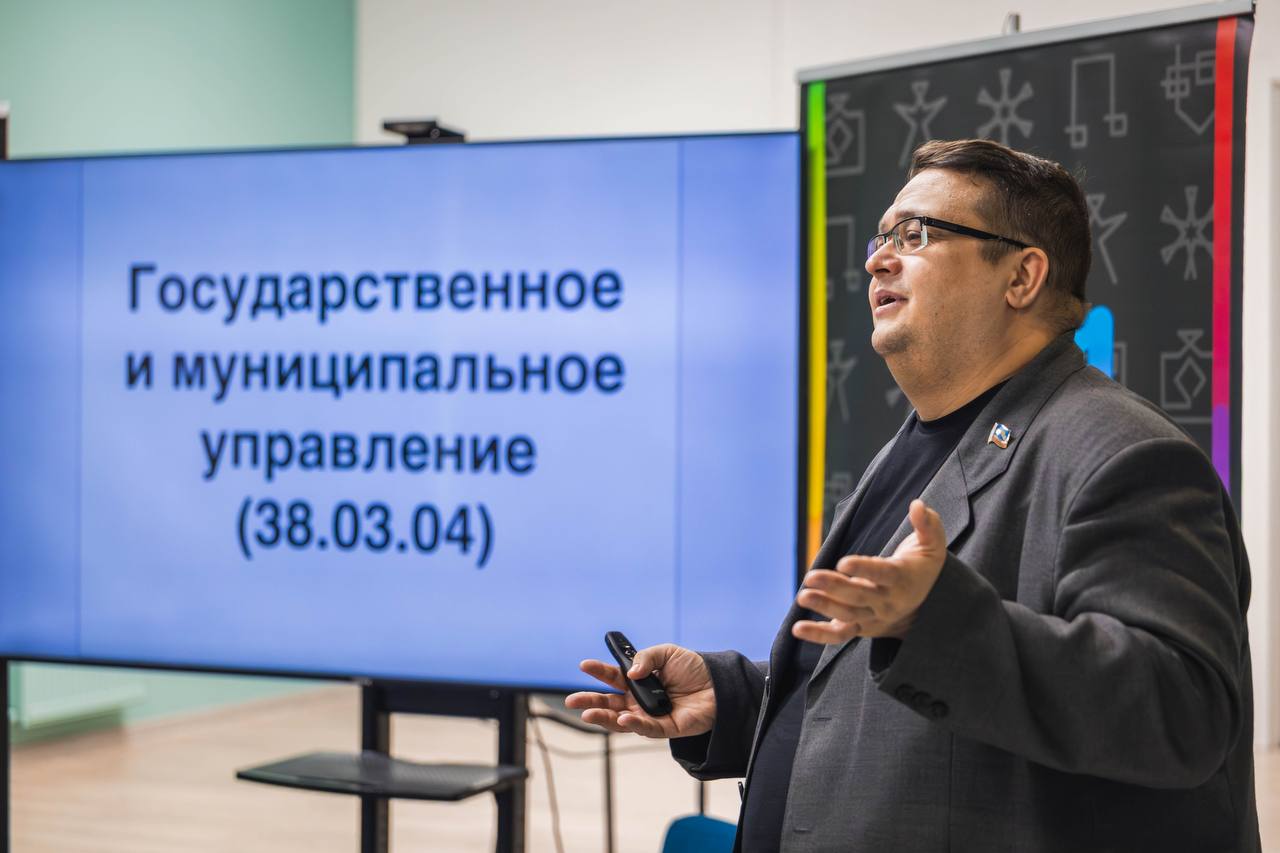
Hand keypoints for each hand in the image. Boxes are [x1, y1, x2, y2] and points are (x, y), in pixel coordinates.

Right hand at [564, 643, 715, 737]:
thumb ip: (646, 658)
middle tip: (572, 700)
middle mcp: (640, 700)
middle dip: (590, 702)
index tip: (584, 665)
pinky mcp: (666, 727)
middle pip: (610, 703)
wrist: (719, 685)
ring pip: (622, 720)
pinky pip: (647, 728)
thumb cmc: (693, 668)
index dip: (598, 672)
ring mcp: (650, 714)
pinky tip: (623, 718)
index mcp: (638, 680)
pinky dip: (634, 724)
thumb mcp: (667, 653)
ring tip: (587, 714)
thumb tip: (630, 672)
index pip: (613, 677)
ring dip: (604, 717)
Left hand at [793, 498, 946, 643]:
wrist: (924, 606)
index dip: (863, 569)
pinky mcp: (859, 627)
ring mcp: (872, 617)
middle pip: (859, 596)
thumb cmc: (922, 566)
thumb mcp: (932, 544)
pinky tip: (798, 628)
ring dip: (824, 607)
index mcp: (902, 579)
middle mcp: (887, 602)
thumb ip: (927, 524)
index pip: (882, 575)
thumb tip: (917, 505)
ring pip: (847, 615)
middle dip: (834, 587)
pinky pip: (839, 634)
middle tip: (811, 577)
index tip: (843, 562)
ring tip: (803, 596)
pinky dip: (818, 634)